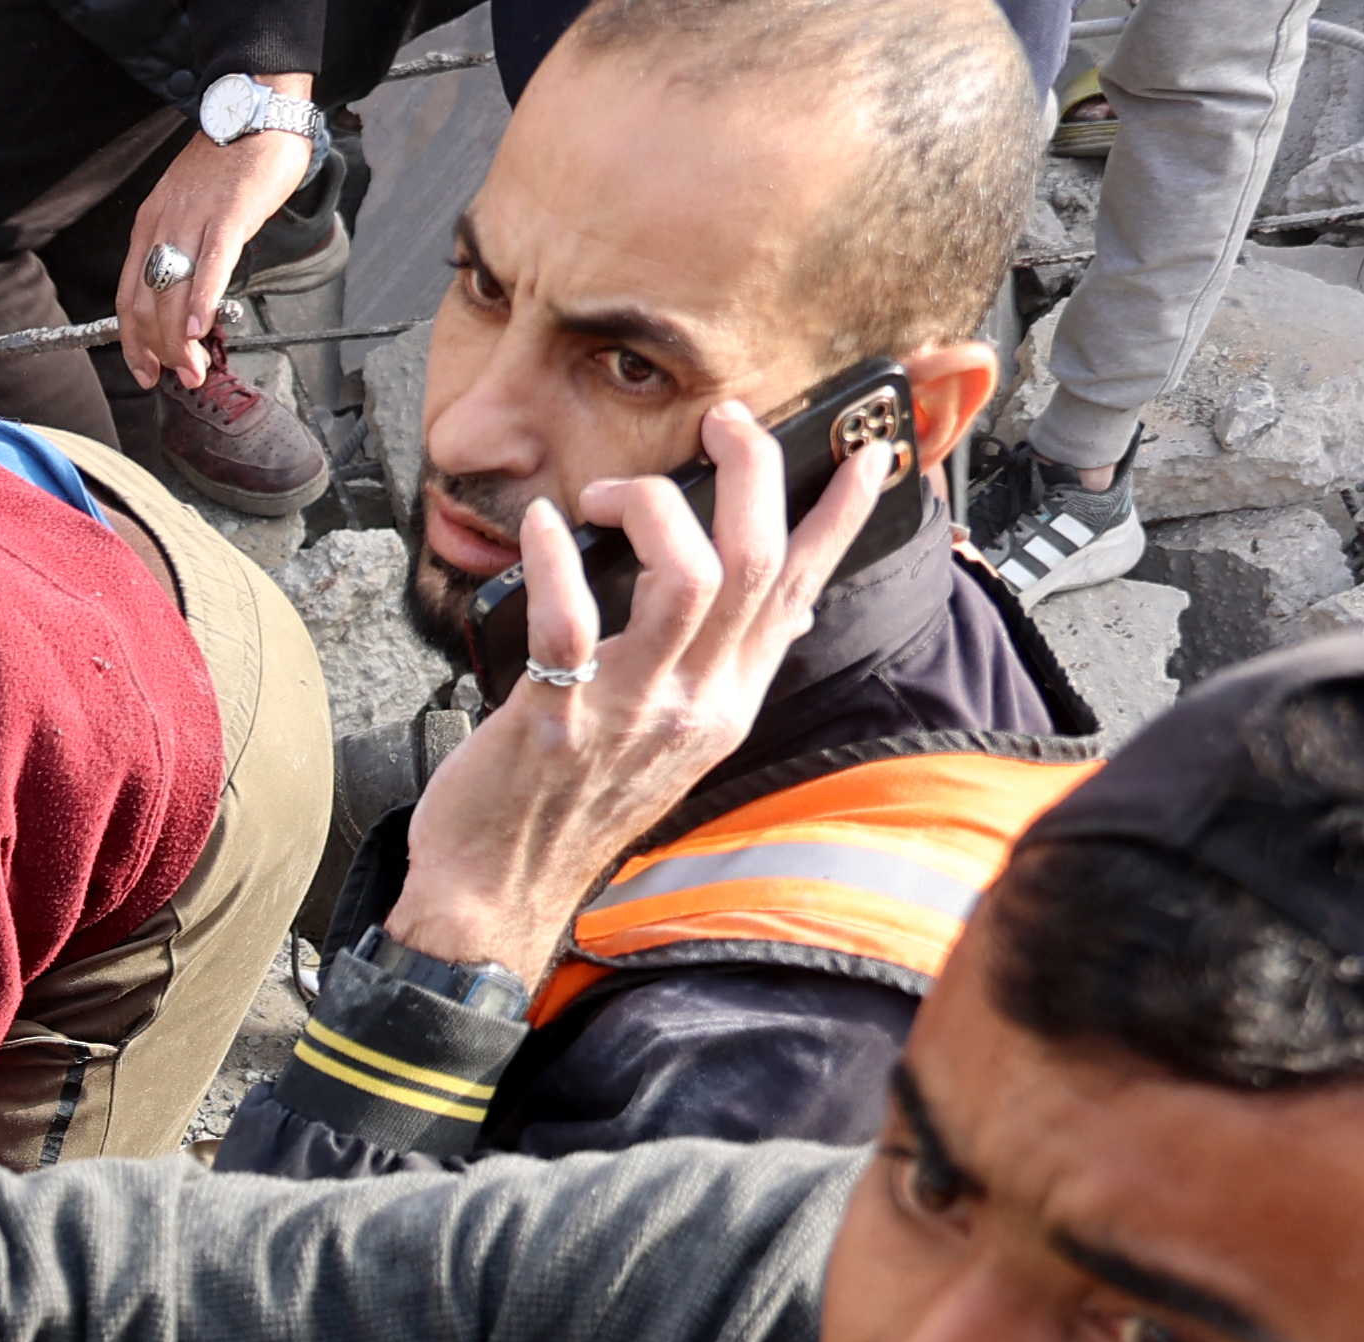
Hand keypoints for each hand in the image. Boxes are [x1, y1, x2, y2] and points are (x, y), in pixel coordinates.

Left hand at [115, 125, 311, 390]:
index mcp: (149, 226)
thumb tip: (189, 297)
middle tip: (182, 378)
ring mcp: (193, 220)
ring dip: (181, 342)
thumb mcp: (190, 209)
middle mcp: (162, 225)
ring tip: (194, 370)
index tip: (145, 371)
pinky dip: (203, 300)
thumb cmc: (229, 162)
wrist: (254, 111)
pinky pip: (211, 264)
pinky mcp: (228, 214)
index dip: (133, 342)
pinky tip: (203, 329)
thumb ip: (184, 249)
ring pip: (175, 293)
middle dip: (161, 351)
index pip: (128, 298)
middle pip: (148, 304)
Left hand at [380, 397, 898, 984]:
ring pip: (691, 579)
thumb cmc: (568, 809)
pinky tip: (538, 529)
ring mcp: (631, 714)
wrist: (496, 895)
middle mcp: (695, 705)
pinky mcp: (557, 721)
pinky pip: (568, 619)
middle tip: (722, 423)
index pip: (802, 594)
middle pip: (756, 564)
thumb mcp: (672, 744)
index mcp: (727, 703)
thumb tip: (781, 620)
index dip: (839, 517)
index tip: (867, 452)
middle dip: (750, 471)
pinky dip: (554, 556)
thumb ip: (719, 675)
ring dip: (653, 507)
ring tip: (609, 493)